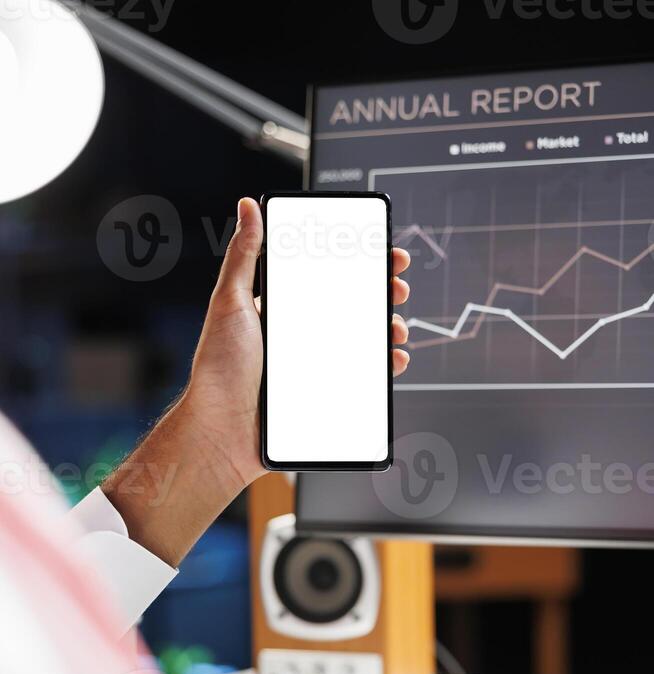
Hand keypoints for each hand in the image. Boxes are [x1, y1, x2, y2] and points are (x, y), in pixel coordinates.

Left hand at [103, 197, 411, 566]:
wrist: (221, 431)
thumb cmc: (218, 369)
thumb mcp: (229, 302)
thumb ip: (244, 255)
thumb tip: (248, 207)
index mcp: (281, 309)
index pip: (326, 276)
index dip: (358, 263)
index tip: (383, 253)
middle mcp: (300, 336)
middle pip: (351, 306)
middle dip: (382, 294)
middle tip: (396, 289)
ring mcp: (314, 366)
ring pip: (362, 341)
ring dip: (387, 329)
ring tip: (395, 327)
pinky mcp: (324, 395)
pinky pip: (361, 379)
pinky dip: (382, 367)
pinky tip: (392, 359)